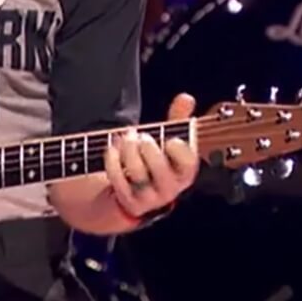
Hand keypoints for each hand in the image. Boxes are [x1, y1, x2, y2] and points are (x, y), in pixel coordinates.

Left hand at [104, 93, 199, 217]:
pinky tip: (113, 150)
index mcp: (184, 172)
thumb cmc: (155, 161)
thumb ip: (177, 121)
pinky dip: (113, 160)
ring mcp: (149, 198)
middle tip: (139, 135)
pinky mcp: (129, 202)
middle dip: (146, 146)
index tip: (170, 139)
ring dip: (128, 150)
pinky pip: (118, 179)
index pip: (188, 164)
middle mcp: (170, 188)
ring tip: (125, 138)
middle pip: (159, 167)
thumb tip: (186, 98)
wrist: (136, 192)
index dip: (179, 151)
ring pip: (137, 173)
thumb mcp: (167, 142)